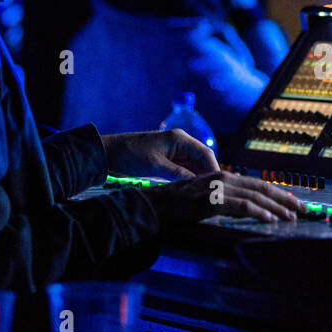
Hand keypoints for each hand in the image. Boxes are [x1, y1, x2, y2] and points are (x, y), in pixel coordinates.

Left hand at [101, 129, 217, 180]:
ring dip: (200, 177)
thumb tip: (197, 184)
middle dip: (210, 174)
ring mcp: (175, 151)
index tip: (220, 184)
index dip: (214, 168)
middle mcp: (181, 143)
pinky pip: (185, 169)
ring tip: (207, 193)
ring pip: (195, 165)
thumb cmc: (131, 155)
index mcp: (180, 139)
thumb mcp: (155, 166)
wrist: (111, 153)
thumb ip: (178, 173)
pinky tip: (193, 190)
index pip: (205, 153)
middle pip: (203, 159)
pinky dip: (190, 178)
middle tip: (216, 191)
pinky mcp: (169, 160)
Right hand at [143, 171, 303, 224]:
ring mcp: (218, 189)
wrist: (152, 205)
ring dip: (277, 208)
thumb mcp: (204, 198)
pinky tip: (271, 220)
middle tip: (303, 210)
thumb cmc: (176, 204)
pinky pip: (242, 207)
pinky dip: (260, 213)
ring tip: (292, 218)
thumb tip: (243, 209)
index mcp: (223, 176)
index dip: (278, 193)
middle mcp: (224, 178)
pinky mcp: (212, 202)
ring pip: (256, 197)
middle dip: (286, 199)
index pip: (257, 184)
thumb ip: (223, 200)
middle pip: (262, 188)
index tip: (294, 203)